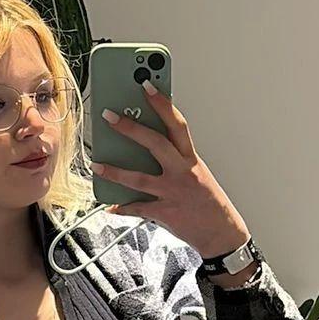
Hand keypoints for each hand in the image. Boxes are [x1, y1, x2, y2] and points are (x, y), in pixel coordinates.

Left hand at [91, 80, 249, 259]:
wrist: (222, 234)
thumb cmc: (208, 203)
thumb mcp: (196, 175)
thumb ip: (174, 160)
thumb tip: (147, 147)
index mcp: (191, 160)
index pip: (176, 124)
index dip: (162, 103)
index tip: (146, 85)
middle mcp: (183, 173)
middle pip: (154, 143)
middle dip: (130, 128)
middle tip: (109, 116)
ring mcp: (174, 193)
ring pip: (139, 178)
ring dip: (115, 171)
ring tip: (97, 164)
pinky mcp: (166, 213)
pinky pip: (139, 208)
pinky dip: (123, 208)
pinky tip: (111, 206)